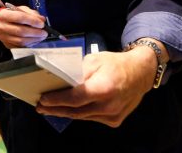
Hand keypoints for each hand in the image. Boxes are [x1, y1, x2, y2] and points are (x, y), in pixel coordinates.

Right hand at [0, 6, 47, 47]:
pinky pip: (20, 47)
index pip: (19, 17)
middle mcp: (2, 27)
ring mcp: (4, 37)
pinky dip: (30, 44)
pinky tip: (35, 41)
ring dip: (34, 40)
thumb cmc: (10, 14)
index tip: (41, 24)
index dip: (32, 21)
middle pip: (20, 31)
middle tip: (44, 32)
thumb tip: (42, 20)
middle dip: (35, 33)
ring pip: (20, 41)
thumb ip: (31, 13)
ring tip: (41, 37)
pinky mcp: (7, 45)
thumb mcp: (19, 9)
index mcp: (4, 15)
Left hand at [36, 48, 156, 126]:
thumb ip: (77, 71)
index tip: (42, 99)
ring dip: (65, 113)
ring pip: (82, 117)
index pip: (75, 98)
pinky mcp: (114, 121)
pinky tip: (68, 109)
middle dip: (56, 109)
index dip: (57, 100)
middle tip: (40, 106)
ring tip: (49, 108)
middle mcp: (109, 105)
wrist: (141, 73)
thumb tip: (58, 79)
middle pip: (76, 111)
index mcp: (104, 88)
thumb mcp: (94, 60)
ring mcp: (113, 116)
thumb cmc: (116, 64)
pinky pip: (91, 118)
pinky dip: (79, 113)